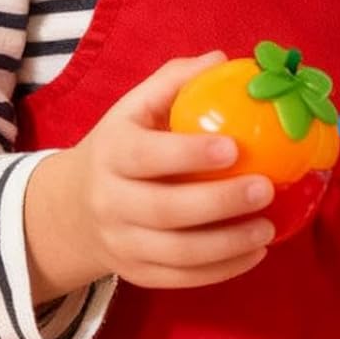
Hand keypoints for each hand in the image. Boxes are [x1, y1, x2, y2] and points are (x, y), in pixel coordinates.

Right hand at [24, 52, 275, 299]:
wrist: (71, 208)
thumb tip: (222, 59)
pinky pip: (179, 279)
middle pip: (165, 211)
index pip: (147, 157)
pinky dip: (220, 271)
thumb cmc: (123, 146)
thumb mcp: (135, 107)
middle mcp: (111, 202)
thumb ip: (175, 80)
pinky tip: (256, 253)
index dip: (188, 154)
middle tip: (265, 189)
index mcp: (113, 154)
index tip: (234, 147)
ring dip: (227, 245)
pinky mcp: (135, 273)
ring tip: (269, 228)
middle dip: (219, 202)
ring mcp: (122, 243)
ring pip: (175, 253)